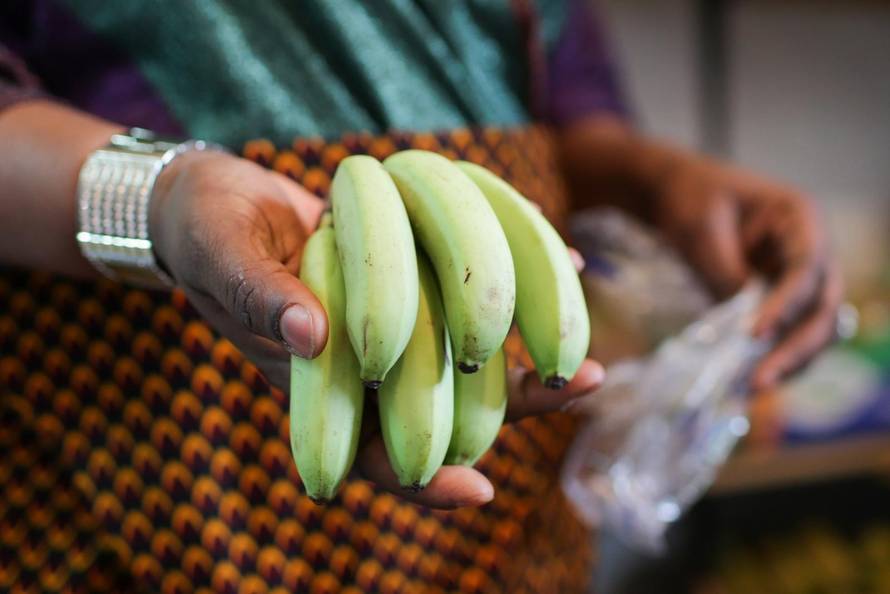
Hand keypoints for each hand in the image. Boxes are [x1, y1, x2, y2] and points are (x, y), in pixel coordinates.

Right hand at [150, 151, 603, 507]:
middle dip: (512, 408)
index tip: (475, 492)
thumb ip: (259, 295)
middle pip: (443, 407)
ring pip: (468, 358)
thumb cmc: (207, 234)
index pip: (368, 450)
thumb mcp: (222, 255)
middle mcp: (365, 360)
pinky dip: (513, 287)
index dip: (419, 479)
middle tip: (581, 388)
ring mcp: (393, 319)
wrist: (220, 200)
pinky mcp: (412, 277)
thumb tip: (312, 338)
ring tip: (592, 360)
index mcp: (317, 378)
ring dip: (529, 362)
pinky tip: (568, 269)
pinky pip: (467, 295)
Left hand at [654, 156, 842, 389]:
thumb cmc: (688, 197)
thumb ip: (727, 275)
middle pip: (822, 306)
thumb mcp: (701, 230)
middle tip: (762, 380)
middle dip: (797, 346)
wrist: (672, 192)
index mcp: (800, 218)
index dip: (787, 305)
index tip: (755, 334)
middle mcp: (811, 249)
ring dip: (791, 360)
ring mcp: (797, 277)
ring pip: (813, 327)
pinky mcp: (778, 299)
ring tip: (756, 388)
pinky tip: (751, 380)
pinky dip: (775, 357)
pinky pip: (788, 333)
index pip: (807, 268)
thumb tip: (749, 330)